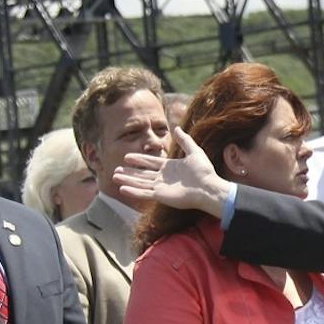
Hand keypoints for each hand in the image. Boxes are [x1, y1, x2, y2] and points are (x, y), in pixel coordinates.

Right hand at [113, 128, 231, 212]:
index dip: (139, 159)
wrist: (208, 188)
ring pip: (140, 183)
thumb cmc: (204, 171)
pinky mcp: (161, 196)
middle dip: (130, 171)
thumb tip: (177, 127)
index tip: (126, 156)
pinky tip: (122, 188)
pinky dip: (132, 191)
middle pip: (142, 174)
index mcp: (170, 167)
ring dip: (127, 180)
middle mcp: (163, 178)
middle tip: (116, 169)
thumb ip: (185, 140)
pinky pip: (143, 193)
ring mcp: (161, 188)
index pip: (151, 163)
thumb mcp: (194, 151)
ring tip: (115, 176)